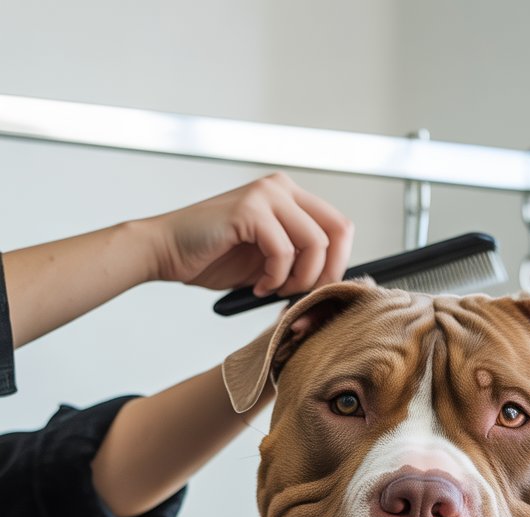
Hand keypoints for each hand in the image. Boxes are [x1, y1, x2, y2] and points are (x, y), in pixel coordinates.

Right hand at [145, 172, 353, 295]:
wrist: (167, 251)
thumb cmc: (213, 258)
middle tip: (300, 294)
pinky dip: (275, 277)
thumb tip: (332, 280)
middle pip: (338, 231)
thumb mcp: (268, 260)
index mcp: (289, 197)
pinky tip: (257, 285)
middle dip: (326, 273)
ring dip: (298, 278)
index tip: (317, 290)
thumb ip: (299, 260)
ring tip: (272, 289)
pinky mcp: (250, 209)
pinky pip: (285, 251)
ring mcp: (266, 194)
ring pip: (315, 243)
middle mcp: (281, 188)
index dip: (338, 264)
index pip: (340, 226)